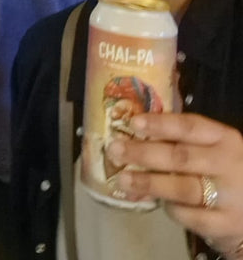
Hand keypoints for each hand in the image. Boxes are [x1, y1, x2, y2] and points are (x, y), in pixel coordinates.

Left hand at [109, 112, 242, 253]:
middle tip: (115, 149)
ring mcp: (229, 196)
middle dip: (143, 153)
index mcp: (223, 138)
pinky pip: (190, 216)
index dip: (160, 124)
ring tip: (122, 178)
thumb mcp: (210, 149)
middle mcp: (228, 164)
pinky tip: (157, 202)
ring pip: (182, 187)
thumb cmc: (221, 171)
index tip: (132, 122)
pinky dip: (170, 209)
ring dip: (149, 182)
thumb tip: (132, 131)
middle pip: (180, 157)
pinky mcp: (225, 223)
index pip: (189, 126)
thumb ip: (181, 140)